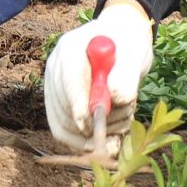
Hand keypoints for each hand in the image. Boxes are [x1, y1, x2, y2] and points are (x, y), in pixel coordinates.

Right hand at [44, 0, 152, 149]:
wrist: (121, 45)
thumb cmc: (127, 45)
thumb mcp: (134, 54)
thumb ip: (127, 74)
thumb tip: (116, 97)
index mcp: (70, 48)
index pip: (69, 80)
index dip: (79, 104)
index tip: (93, 123)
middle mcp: (55, 67)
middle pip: (63, 107)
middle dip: (95, 121)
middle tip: (126, 117)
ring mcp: (53, 87)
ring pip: (63, 124)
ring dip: (95, 132)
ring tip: (123, 119)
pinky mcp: (57, 104)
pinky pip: (63, 131)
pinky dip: (85, 141)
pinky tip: (109, 134)